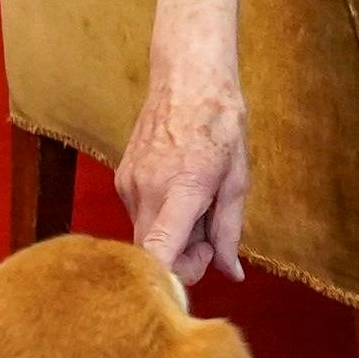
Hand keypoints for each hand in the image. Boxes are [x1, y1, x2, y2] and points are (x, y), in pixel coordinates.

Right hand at [123, 0, 250, 283]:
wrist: (188, 78)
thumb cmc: (220, 123)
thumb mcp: (236, 180)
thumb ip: (228, 231)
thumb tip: (230, 273)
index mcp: (180, 191)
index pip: (156, 255)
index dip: (172, 279)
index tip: (196, 274)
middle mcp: (145, 191)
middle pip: (151, 255)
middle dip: (182, 260)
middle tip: (209, 239)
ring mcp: (128, 185)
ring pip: (146, 236)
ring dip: (173, 237)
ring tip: (199, 205)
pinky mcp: (121, 179)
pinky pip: (140, 216)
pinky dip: (162, 218)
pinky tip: (181, 194)